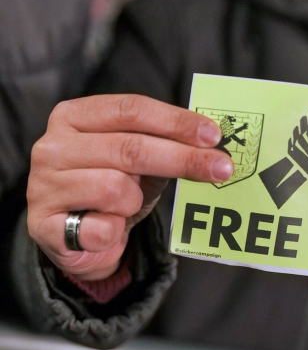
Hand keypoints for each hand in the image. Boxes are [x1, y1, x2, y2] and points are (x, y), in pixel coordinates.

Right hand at [27, 94, 231, 280]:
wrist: (77, 239)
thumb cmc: (112, 190)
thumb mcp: (139, 162)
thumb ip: (166, 145)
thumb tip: (212, 144)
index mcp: (75, 116)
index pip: (131, 110)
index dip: (176, 122)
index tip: (213, 135)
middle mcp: (53, 145)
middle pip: (131, 147)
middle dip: (183, 159)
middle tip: (222, 168)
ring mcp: (44, 185)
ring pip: (117, 189)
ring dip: (135, 202)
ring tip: (125, 206)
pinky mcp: (44, 226)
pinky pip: (101, 229)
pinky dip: (114, 231)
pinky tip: (107, 228)